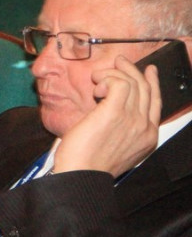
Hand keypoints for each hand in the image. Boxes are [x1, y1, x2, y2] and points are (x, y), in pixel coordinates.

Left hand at [54, 56, 160, 176]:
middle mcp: (144, 127)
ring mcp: (132, 119)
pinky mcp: (114, 112)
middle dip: (132, 70)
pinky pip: (118, 83)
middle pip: (145, 88)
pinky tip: (96, 87)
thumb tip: (110, 107)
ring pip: (131, 82)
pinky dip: (106, 79)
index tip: (148, 70)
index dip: (152, 83)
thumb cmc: (88, 163)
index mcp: (148, 137)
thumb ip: (122, 129)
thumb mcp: (116, 147)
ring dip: (113, 74)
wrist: (80, 176)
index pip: (156, 102)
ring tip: (98, 78)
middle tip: (120, 60)